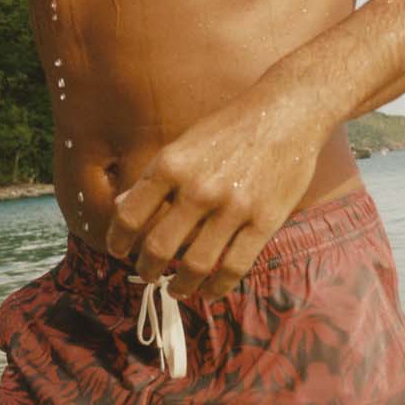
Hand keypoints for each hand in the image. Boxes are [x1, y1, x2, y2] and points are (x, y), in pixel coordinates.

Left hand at [104, 78, 327, 298]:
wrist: (287, 113)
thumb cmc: (231, 128)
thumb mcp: (185, 143)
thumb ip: (156, 177)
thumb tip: (122, 205)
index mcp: (171, 165)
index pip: (129, 215)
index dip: (117, 240)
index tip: (118, 251)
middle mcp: (197, 188)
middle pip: (158, 247)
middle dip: (147, 269)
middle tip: (147, 275)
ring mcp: (233, 207)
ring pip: (195, 265)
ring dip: (180, 285)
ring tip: (176, 289)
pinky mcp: (264, 221)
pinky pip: (234, 268)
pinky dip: (217, 287)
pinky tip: (209, 291)